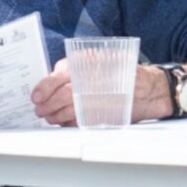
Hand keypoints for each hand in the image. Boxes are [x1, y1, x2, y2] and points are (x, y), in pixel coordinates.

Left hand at [31, 59, 165, 124]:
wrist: (150, 88)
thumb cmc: (122, 74)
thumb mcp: (99, 62)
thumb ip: (76, 71)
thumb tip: (51, 84)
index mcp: (88, 63)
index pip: (59, 76)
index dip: (44, 88)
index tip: (36, 97)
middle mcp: (94, 79)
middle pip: (63, 95)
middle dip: (48, 105)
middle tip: (40, 111)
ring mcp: (101, 97)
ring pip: (70, 109)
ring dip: (57, 116)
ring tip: (51, 118)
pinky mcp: (106, 113)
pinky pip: (82, 120)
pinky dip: (71, 123)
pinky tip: (66, 122)